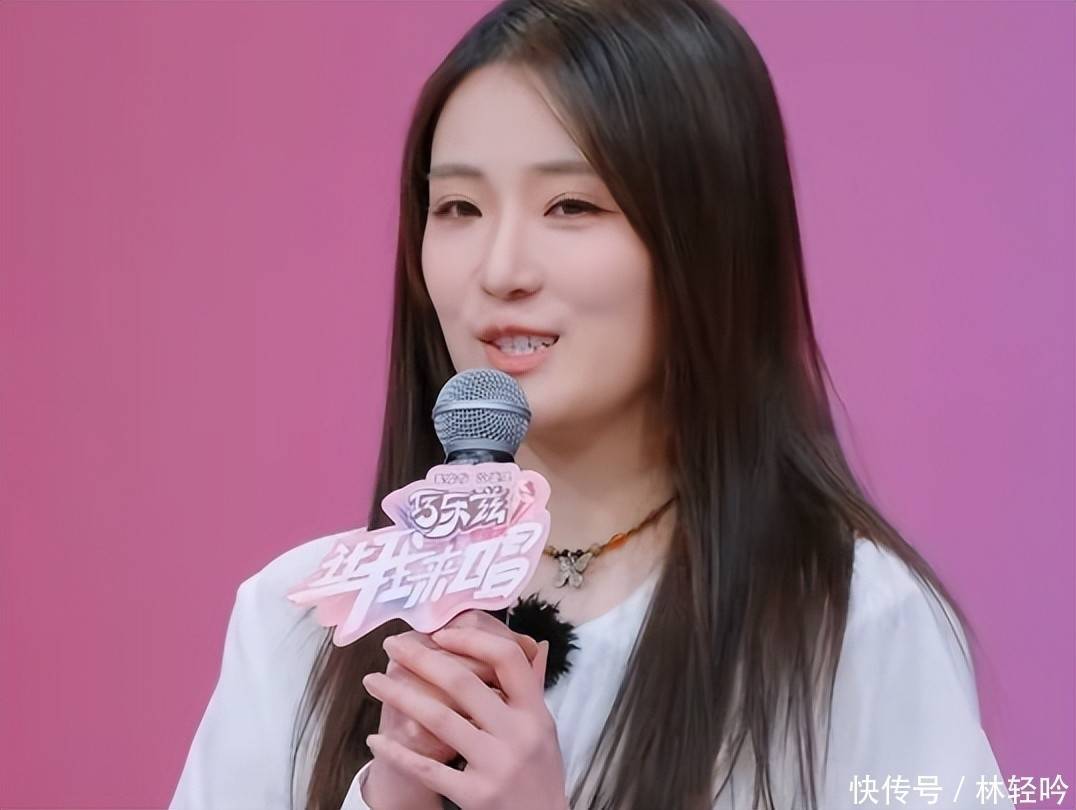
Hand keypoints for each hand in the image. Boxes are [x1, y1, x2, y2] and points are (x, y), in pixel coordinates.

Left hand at [362, 620, 567, 809]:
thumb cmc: (540, 774)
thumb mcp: (544, 729)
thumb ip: (533, 689)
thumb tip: (535, 645)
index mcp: (535, 712)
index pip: (507, 659)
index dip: (471, 640)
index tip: (440, 634)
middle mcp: (518, 734)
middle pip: (463, 683)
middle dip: (421, 658)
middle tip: (392, 645)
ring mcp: (497, 765)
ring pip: (439, 719)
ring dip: (399, 696)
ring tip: (372, 681)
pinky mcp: (477, 796)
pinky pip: (429, 769)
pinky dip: (398, 753)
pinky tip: (375, 740)